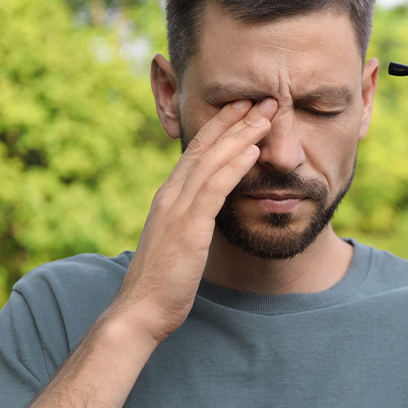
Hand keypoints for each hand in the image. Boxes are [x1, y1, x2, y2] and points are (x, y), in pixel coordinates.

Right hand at [111, 99, 274, 342]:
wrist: (140, 310)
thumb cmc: (162, 281)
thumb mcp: (179, 242)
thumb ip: (192, 221)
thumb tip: (208, 212)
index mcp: (169, 197)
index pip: (196, 151)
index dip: (220, 126)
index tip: (243, 107)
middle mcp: (170, 195)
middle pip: (205, 146)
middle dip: (235, 119)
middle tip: (263, 97)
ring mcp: (176, 209)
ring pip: (212, 160)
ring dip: (241, 134)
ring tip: (267, 115)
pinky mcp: (187, 227)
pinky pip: (213, 189)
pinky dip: (233, 166)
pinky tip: (252, 151)